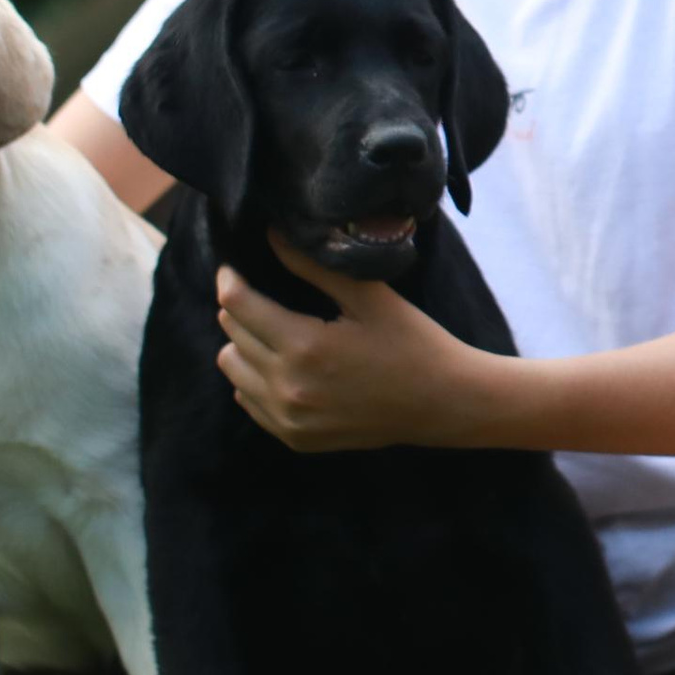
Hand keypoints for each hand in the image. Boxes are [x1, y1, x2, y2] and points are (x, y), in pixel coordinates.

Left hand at [215, 235, 502, 452]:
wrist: (443, 402)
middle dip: (241, 310)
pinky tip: (287, 367)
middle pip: (231, 335)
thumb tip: (271, 237)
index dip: (230, 279)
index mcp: (305, 346)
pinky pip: (249, 401)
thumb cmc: (413, 342)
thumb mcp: (371, 297)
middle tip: (264, 296)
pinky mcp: (295, 438)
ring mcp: (289, 418)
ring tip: (274, 333)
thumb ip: (314, 267)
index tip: (234, 267)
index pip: (237, 304)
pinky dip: (256, 380)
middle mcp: (288, 387)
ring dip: (243, 346)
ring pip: (232, 370)